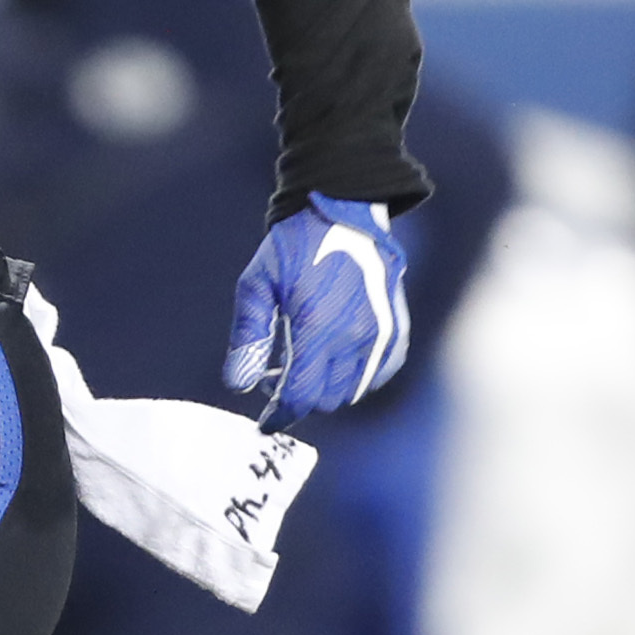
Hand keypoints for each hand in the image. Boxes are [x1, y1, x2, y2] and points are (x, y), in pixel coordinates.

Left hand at [223, 194, 409, 419]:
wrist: (346, 213)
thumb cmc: (296, 246)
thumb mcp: (257, 284)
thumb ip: (247, 337)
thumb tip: (238, 385)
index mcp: (318, 328)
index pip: (300, 396)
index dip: (279, 415)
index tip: (266, 421)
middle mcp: (356, 337)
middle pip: (325, 400)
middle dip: (300, 396)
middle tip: (281, 374)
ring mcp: (382, 336)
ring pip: (352, 392)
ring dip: (327, 388)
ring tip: (308, 361)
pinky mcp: (397, 331)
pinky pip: (377, 376)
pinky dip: (356, 378)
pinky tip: (337, 357)